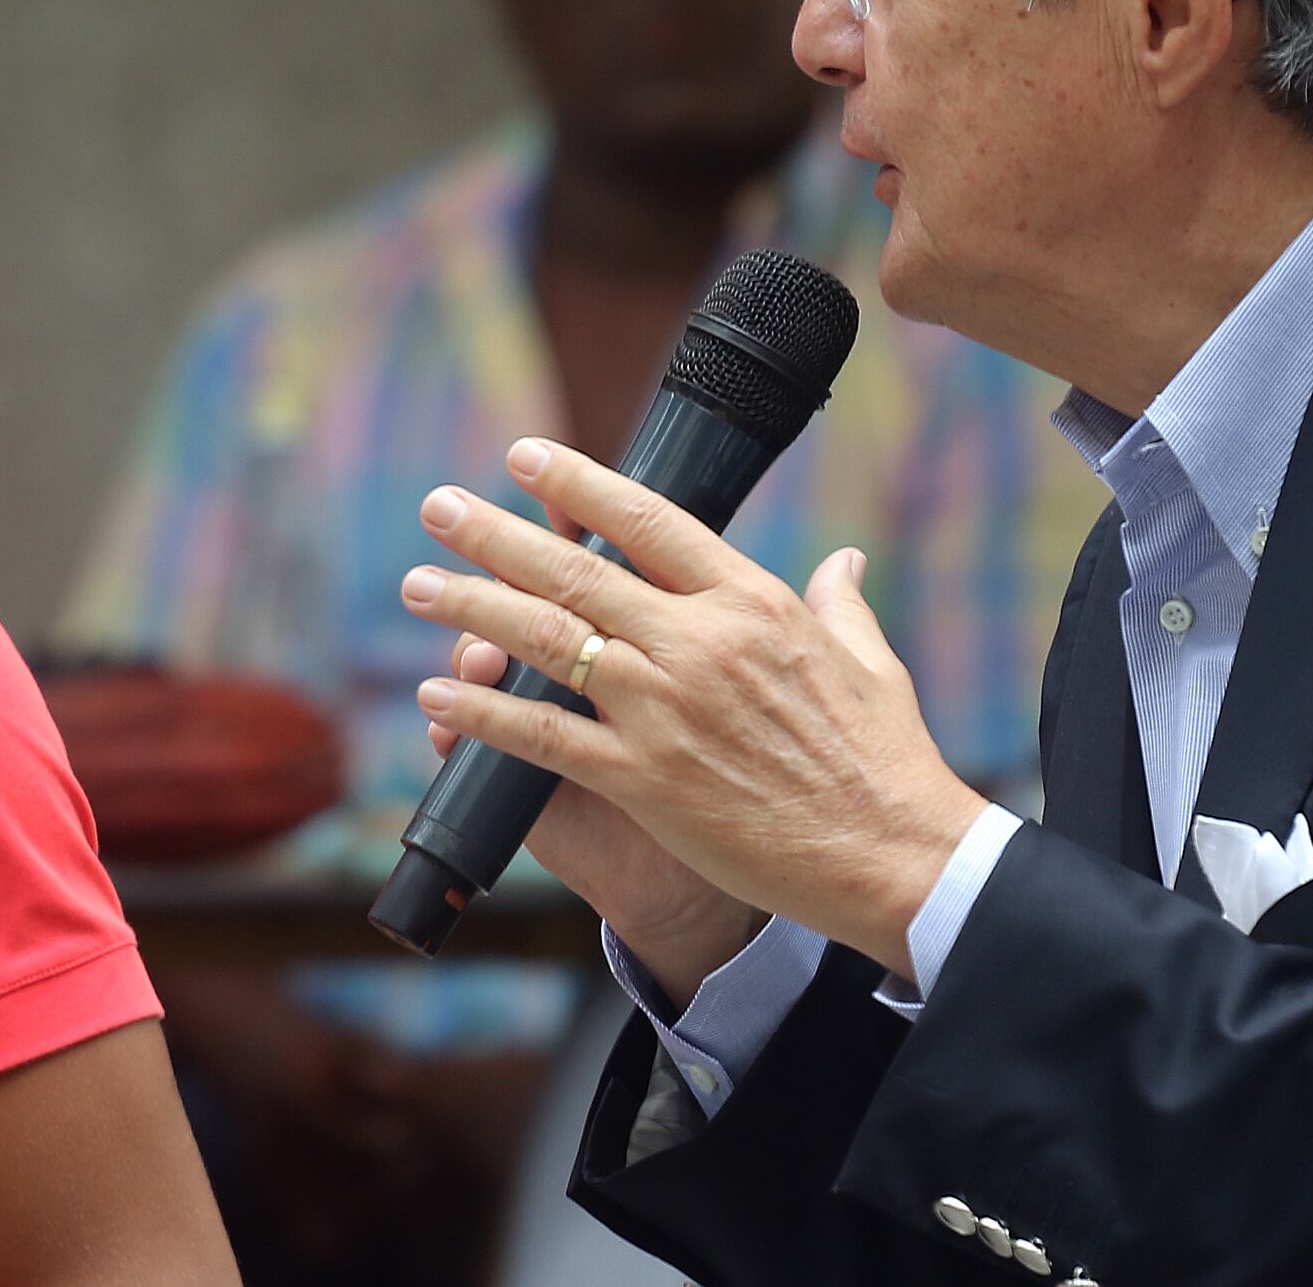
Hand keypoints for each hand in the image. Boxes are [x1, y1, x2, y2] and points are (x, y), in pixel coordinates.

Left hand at [400, 437, 989, 977]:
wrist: (894, 854)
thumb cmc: (887, 760)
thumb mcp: (871, 661)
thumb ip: (839, 603)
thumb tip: (841, 560)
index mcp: (754, 602)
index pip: (649, 522)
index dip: (579, 485)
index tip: (526, 458)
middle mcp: (700, 643)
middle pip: (576, 571)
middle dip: (495, 535)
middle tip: (439, 507)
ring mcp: (667, 710)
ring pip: (547, 642)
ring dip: (472, 610)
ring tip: (419, 584)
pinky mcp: (646, 780)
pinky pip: (544, 737)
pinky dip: (485, 715)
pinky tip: (437, 698)